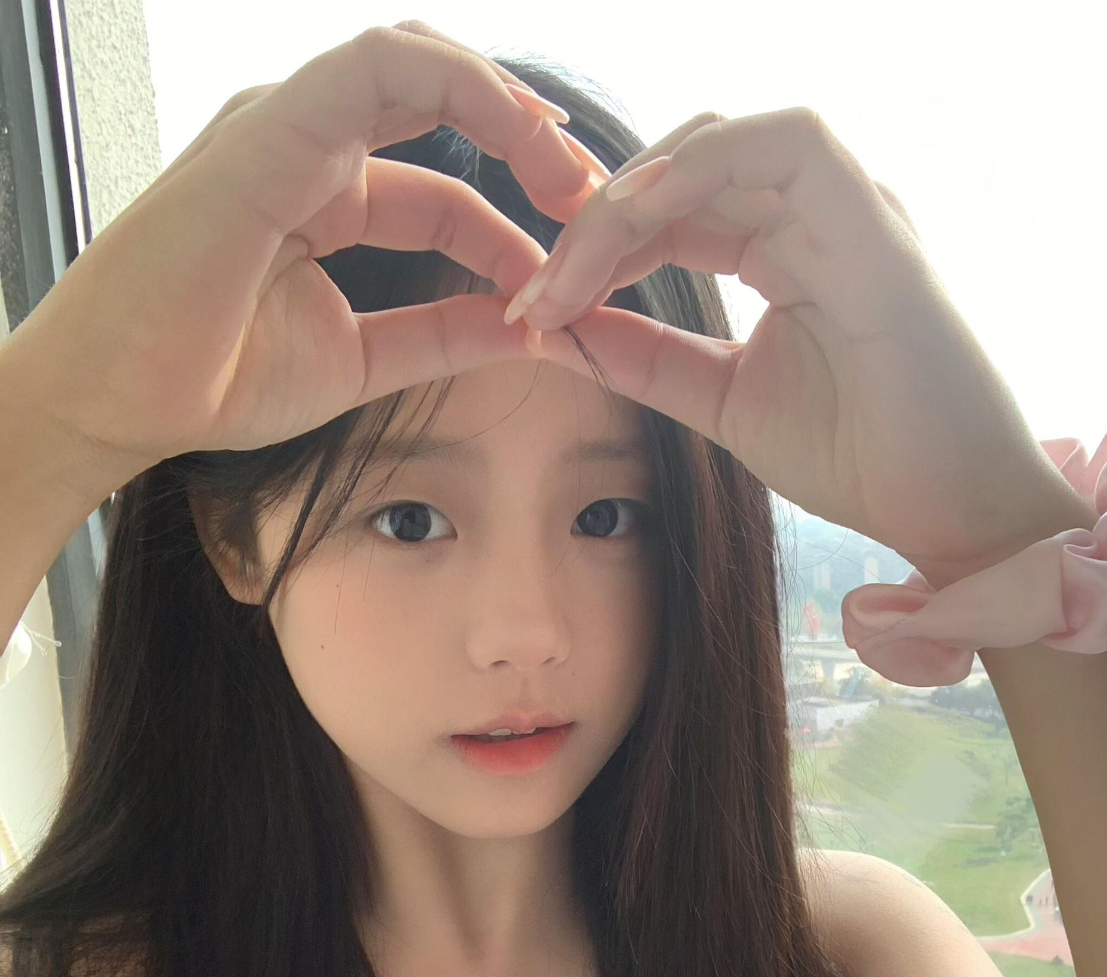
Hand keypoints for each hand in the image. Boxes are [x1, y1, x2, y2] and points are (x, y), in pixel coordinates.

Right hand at [3, 21, 606, 472]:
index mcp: (326, 192)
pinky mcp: (271, 126)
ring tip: (575, 174)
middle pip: (445, 103)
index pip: (449, 187)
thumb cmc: (214, 377)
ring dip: (513, 108)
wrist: (122, 401)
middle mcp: (309, 143)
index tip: (579, 276)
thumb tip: (530, 327)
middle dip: (534, 144)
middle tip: (602, 202)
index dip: (521, 227)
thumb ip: (444, 333)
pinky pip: (379, 69)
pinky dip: (463, 88)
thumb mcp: (363, 358)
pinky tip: (525, 133)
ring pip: (419, 62)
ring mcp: (287, 124)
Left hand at [510, 108, 1089, 585]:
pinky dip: (702, 167)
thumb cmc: (860, 458)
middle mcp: (817, 213)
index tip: (535, 308)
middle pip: (682, 172)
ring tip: (575, 256)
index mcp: (785, 248)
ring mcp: (849, 209)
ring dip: (635, 192)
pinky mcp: (876, 222)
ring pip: (720, 143)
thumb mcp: (723, 403)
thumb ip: (647, 362)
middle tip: (538, 288)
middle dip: (597, 222)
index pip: (672, 214)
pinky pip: (787, 148)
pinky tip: (636, 215)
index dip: (596, 249)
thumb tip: (559, 330)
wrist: (948, 509)